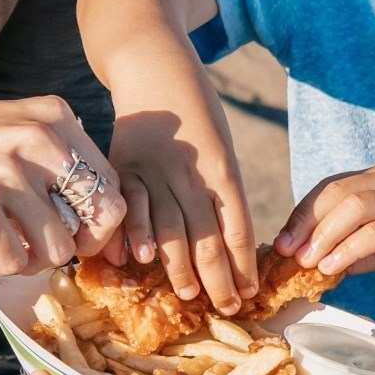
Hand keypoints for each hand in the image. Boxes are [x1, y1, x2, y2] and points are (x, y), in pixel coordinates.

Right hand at [0, 96, 125, 275]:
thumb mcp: (9, 132)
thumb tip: (100, 224)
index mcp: (54, 117)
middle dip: (71, 247)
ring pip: (57, 250)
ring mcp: (8, 170)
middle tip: (32, 246)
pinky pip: (11, 263)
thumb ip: (55, 163)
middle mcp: (38, 138)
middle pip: (99, 221)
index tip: (70, 238)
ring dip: (24, 258)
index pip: (113, 188)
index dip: (98, 227)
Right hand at [103, 109, 257, 314]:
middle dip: (218, 278)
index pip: (238, 227)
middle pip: (207, 236)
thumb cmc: (195, 113)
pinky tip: (140, 260)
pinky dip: (134, 235)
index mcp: (223, 170)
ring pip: (170, 229)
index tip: (249, 293)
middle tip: (225, 308)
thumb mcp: (220, 148)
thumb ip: (220, 193)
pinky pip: (130, 207)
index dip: (244, 264)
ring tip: (190, 295)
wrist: (153, 66)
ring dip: (180, 267)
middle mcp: (191, 173)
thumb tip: (225, 244)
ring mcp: (156, 171)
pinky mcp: (124, 168)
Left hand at [275, 164, 374, 281]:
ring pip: (352, 207)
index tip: (282, 244)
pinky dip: (348, 248)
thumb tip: (314, 265)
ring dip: (322, 235)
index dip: (301, 215)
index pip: (329, 189)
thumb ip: (354, 249)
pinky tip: (332, 266)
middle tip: (285, 252)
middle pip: (335, 194)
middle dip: (304, 223)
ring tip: (305, 261)